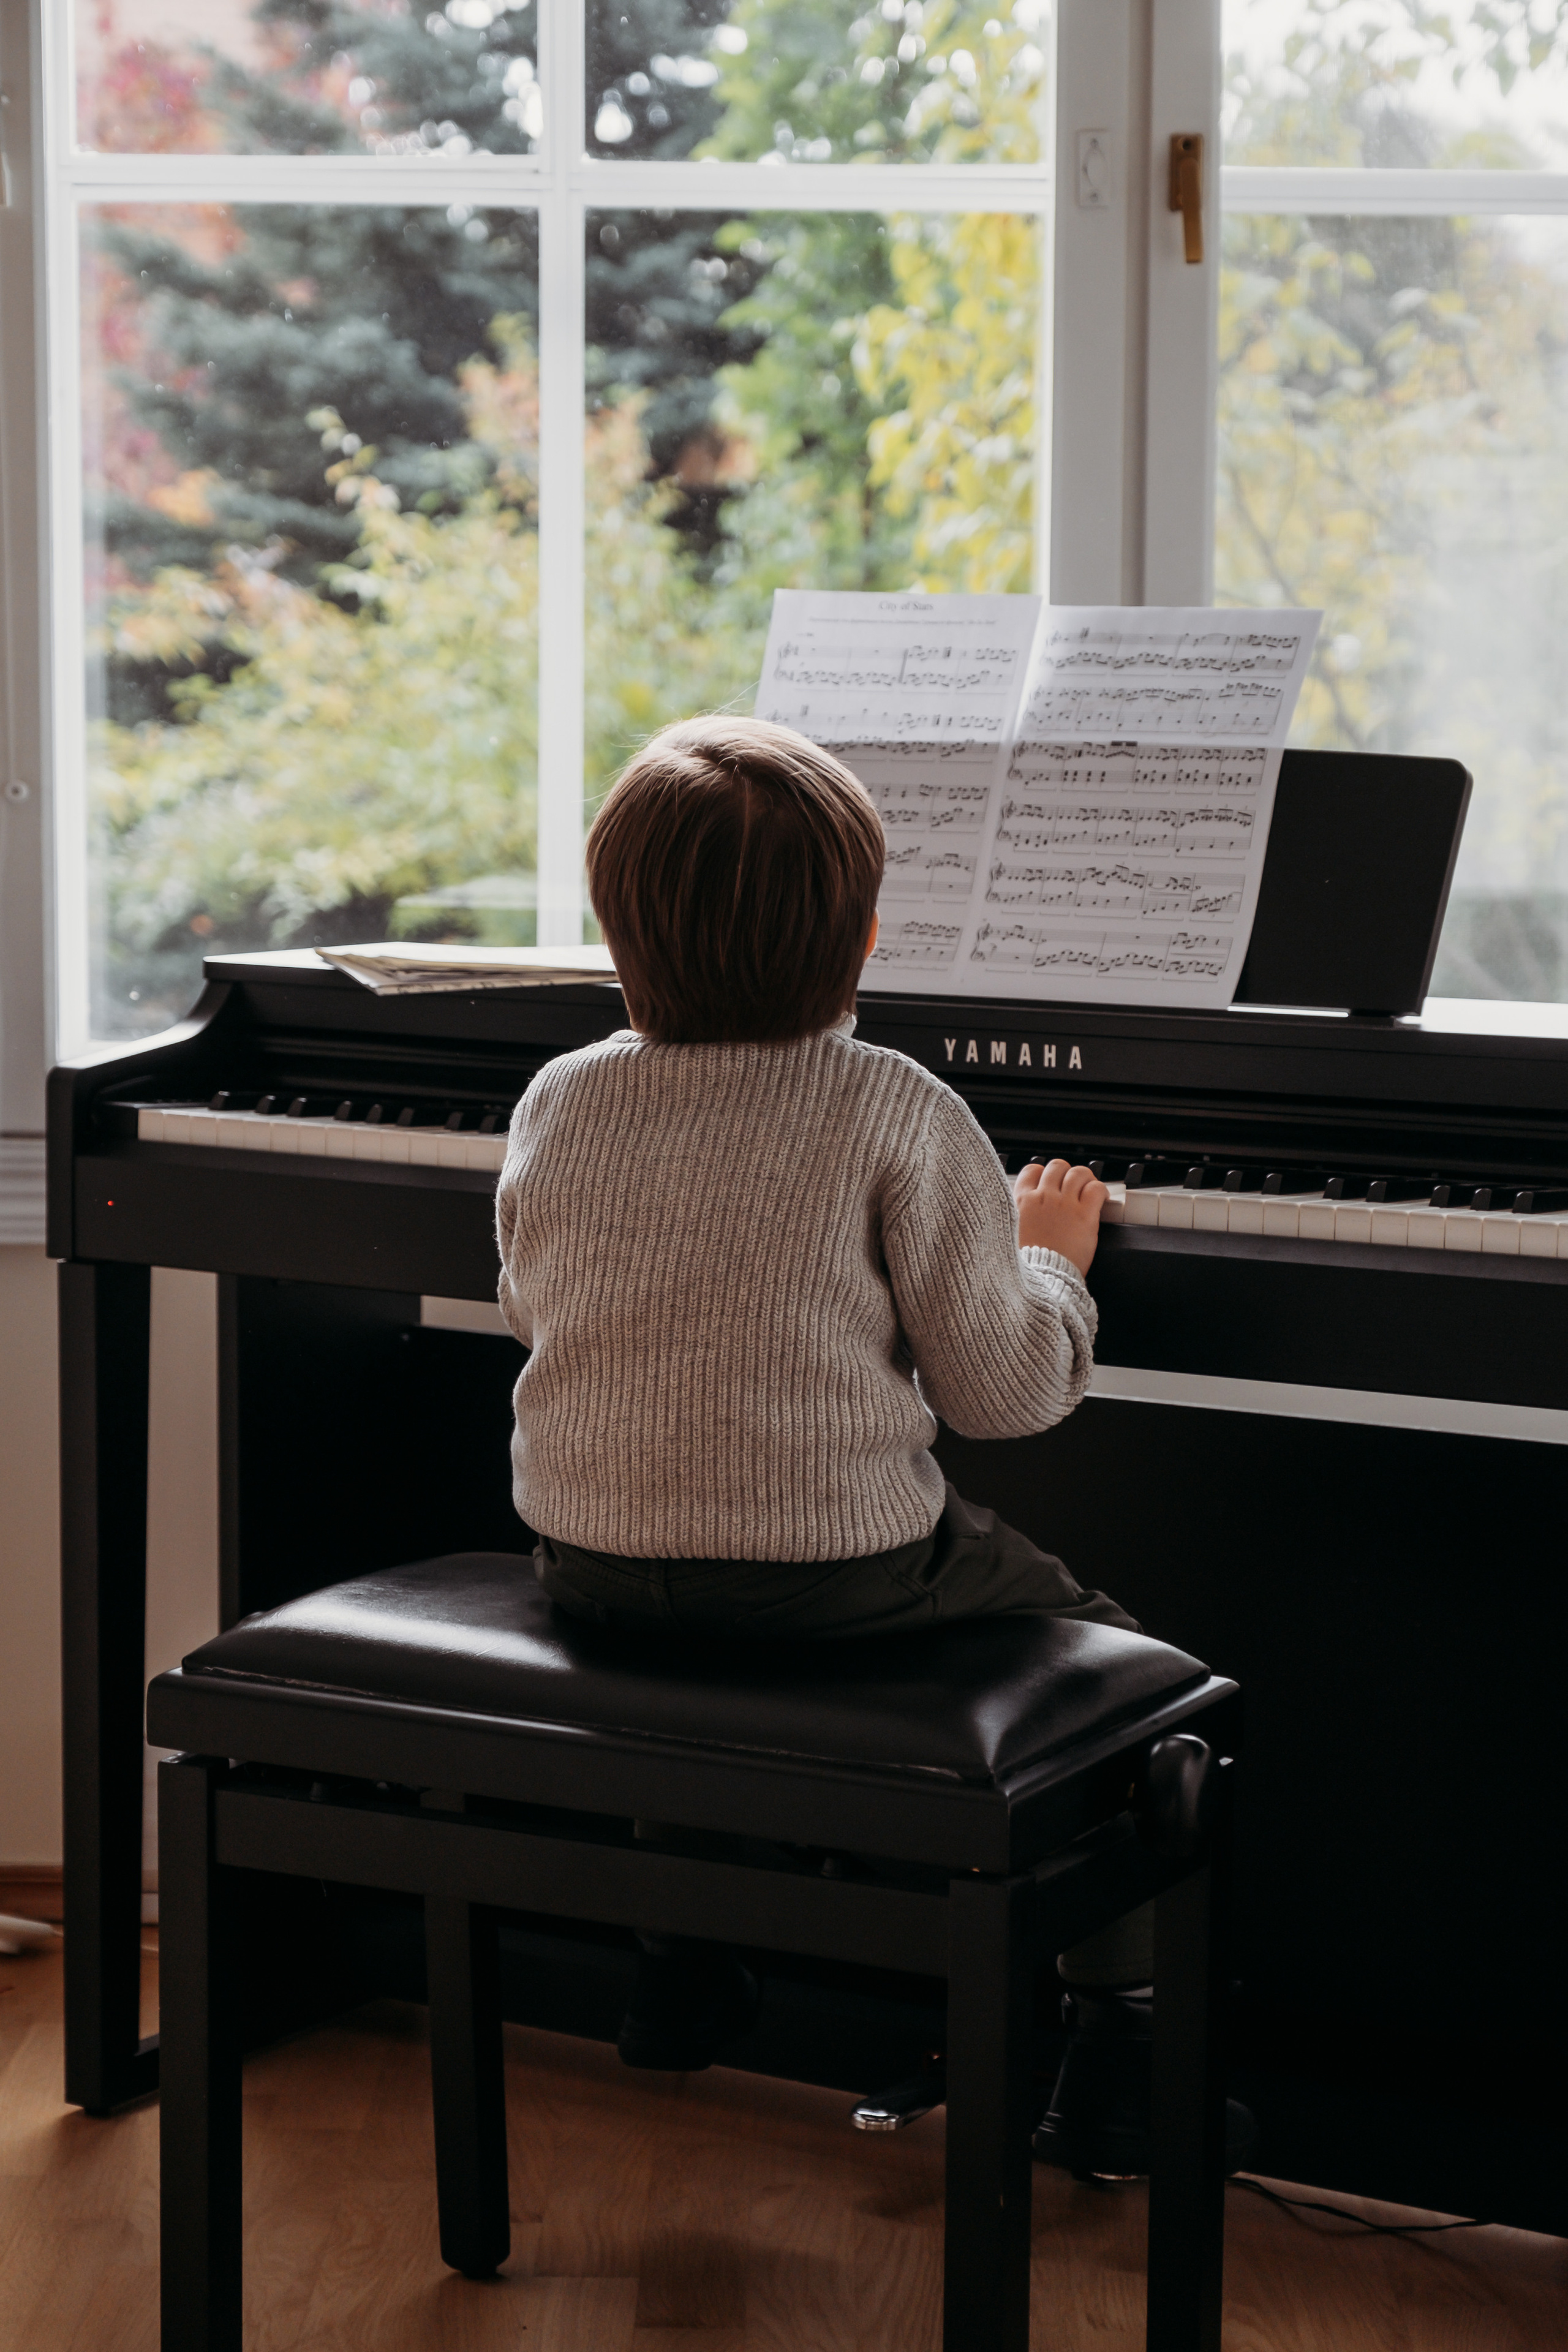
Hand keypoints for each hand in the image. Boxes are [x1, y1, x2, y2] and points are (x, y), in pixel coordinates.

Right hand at [1014, 1159, 1107, 1275]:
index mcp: (1021, 1201)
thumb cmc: (1028, 1264)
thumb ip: (1017, 1217)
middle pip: (1057, 1166)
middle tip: (1071, 1187)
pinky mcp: (1084, 1214)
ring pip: (1078, 1173)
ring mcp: (1064, 1204)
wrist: (1042, 1279)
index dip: (1043, 1174)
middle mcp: (1043, 1197)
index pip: (1032, 1170)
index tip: (1049, 1183)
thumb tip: (1020, 1213)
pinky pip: (1095, 1188)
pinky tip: (1101, 1199)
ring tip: (1088, 1191)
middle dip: (1066, 1174)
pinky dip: (1101, 1190)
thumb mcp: (1010, 1234)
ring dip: (1085, 1179)